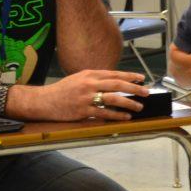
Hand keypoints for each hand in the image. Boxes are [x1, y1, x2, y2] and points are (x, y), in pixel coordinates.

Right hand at [11, 69, 147, 120]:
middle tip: (146, 92)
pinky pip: (104, 113)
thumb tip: (115, 80)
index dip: (130, 76)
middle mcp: (89, 84)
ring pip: (113, 99)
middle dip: (134, 88)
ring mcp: (86, 98)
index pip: (114, 74)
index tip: (141, 78)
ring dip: (129, 103)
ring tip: (139, 107)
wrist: (44, 101)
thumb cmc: (63, 90)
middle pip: (117, 84)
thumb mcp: (79, 78)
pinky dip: (117, 115)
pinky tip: (126, 117)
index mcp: (90, 74)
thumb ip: (96, 78)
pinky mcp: (83, 111)